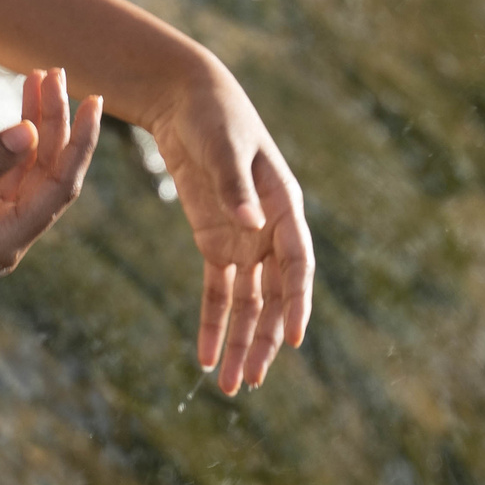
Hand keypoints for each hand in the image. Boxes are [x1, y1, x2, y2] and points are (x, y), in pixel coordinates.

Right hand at [0, 68, 100, 311]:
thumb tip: (28, 131)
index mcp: (7, 242)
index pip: (61, 185)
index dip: (80, 142)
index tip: (92, 100)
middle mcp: (7, 237)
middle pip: (47, 172)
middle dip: (54, 122)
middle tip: (53, 72)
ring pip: (27, 170)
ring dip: (35, 127)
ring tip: (38, 78)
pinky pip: (6, 175)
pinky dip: (13, 143)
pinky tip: (18, 113)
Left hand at [142, 57, 314, 395]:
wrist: (187, 100)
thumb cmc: (214, 116)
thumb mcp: (223, 145)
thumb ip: (235, 185)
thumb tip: (249, 223)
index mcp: (283, 206)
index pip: (296, 264)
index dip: (296, 302)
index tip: (292, 339)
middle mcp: (269, 230)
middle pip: (272, 295)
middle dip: (264, 338)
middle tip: (252, 379)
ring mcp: (244, 240)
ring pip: (248, 302)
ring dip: (241, 341)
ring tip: (232, 384)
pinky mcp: (216, 243)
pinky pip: (219, 291)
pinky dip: (214, 323)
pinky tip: (206, 358)